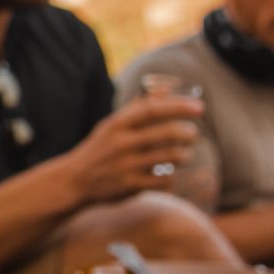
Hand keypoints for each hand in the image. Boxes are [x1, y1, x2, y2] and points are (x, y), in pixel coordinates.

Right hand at [55, 96, 203, 205]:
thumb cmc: (98, 149)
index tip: (199, 107)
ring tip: (185, 154)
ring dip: (185, 155)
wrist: (73, 181)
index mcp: (117, 124)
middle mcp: (121, 143)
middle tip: (193, 134)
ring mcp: (126, 165)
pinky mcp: (130, 186)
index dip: (179, 106)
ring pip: (170, 157)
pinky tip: (170, 174)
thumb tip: (166, 88)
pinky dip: (172, 177)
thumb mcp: (111, 125)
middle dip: (188, 133)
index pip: (153, 109)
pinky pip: (164, 180)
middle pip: (167, 133)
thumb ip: (137, 107)